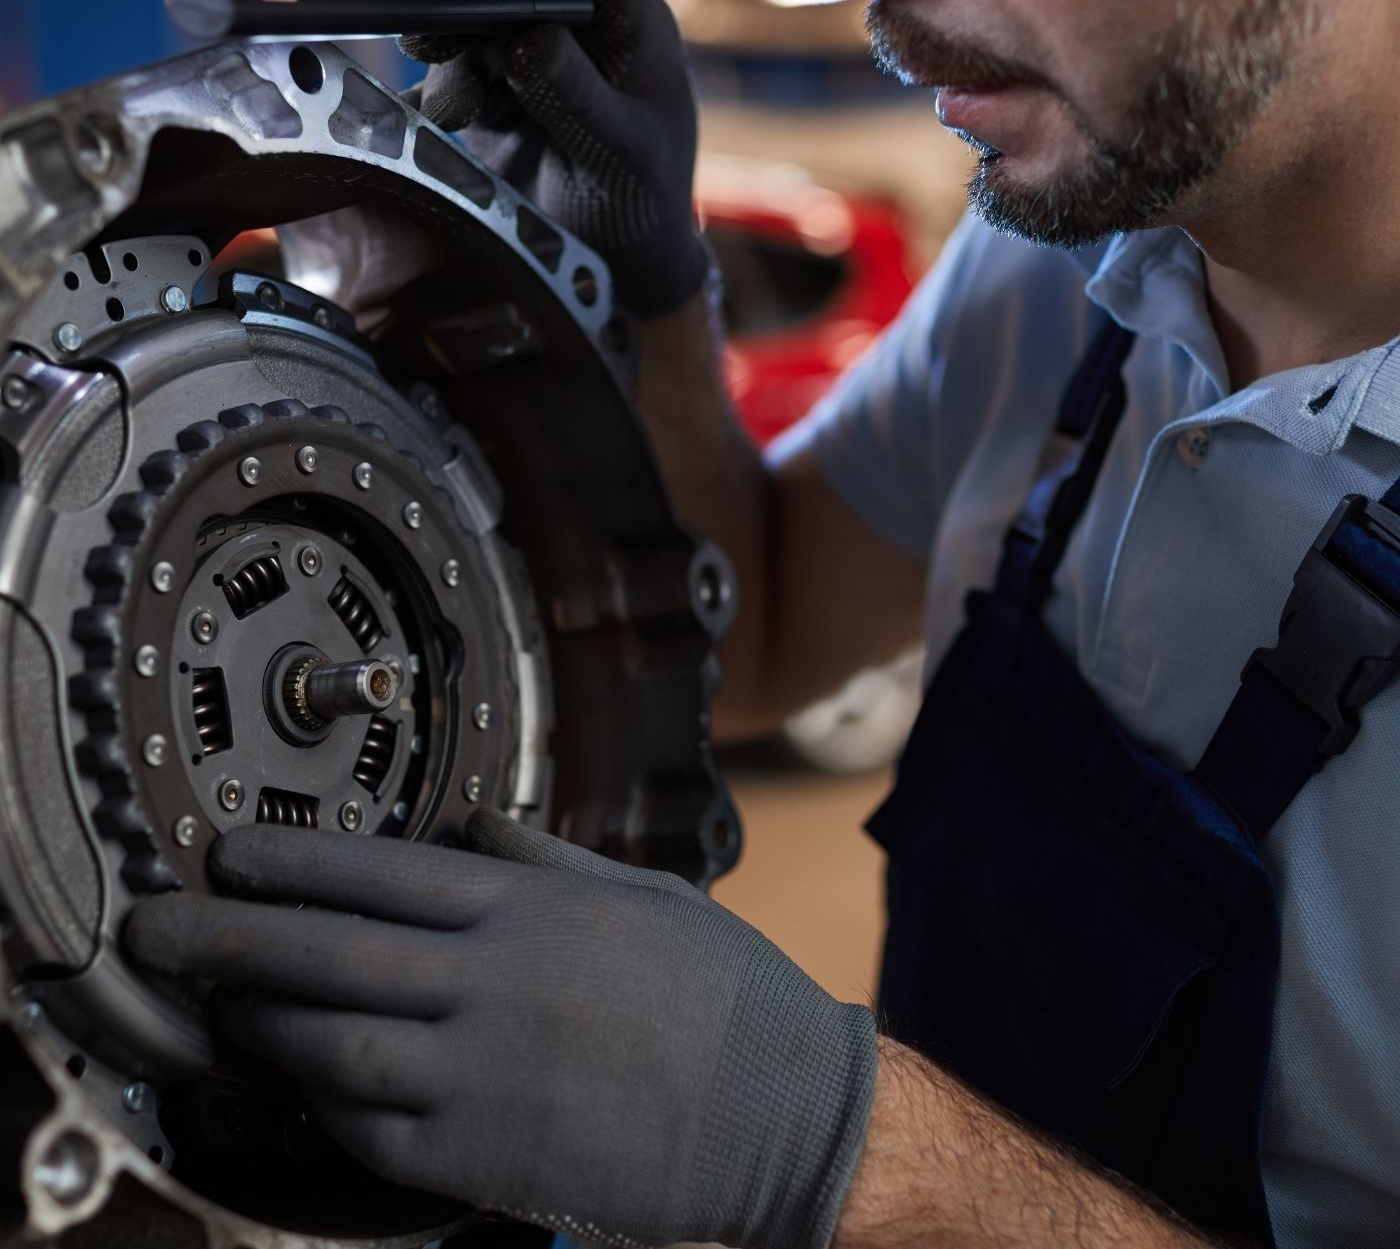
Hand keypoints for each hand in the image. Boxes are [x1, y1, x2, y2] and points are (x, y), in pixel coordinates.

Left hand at [124, 811, 876, 1248]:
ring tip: (212, 1004)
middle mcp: (498, 983)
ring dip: (259, 1021)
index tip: (231, 853)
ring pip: (335, 1042)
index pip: (383, 874)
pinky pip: (374, 1128)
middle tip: (160, 925)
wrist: (781, 1114)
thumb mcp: (647, 894)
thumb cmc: (724, 994)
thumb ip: (551, 860)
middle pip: (333, 952)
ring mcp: (487, 1074)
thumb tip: (477, 831)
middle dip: (231, 935)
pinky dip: (321, 1101)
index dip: (293, 862)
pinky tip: (295, 1081)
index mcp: (536, 910)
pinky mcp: (487, 1156)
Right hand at [400, 0, 709, 317]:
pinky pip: (461, 82)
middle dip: (469, 15)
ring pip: (480, 38)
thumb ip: (576, 97)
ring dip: (453, 67)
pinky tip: (435, 125)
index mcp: (631, 28)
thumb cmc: (640, 208)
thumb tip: (528, 39)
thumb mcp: (618, 155)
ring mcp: (539, 66)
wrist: (620, 266)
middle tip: (426, 43)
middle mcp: (583, 34)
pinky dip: (444, 99)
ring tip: (452, 116)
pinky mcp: (502, 102)